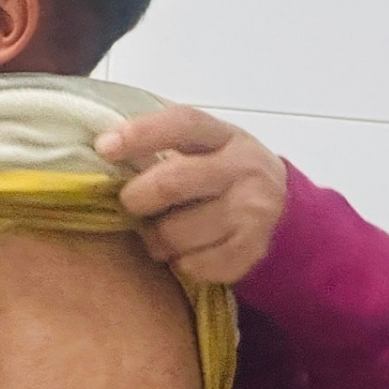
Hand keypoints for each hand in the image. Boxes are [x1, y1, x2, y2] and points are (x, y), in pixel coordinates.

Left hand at [95, 106, 286, 283]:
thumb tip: (104, 141)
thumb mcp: (205, 145)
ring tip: (161, 232)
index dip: (140, 133)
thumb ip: (164, 139)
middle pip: (171, 183)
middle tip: (130, 203)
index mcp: (225, 135)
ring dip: (155, 238)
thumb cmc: (222, 173)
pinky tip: (186, 251)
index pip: (182, 123)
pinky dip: (180, 262)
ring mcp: (252, 211)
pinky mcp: (252, 250)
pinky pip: (193, 265)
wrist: (284, 210)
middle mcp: (244, 169)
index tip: (104, 147)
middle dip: (136, 197)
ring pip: (176, 233)